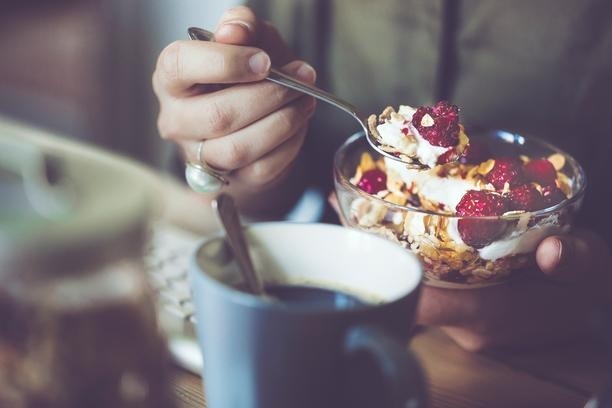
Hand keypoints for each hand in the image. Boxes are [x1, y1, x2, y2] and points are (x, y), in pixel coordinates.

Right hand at [152, 7, 315, 203]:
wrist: (253, 116)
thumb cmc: (244, 73)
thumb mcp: (247, 39)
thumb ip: (242, 26)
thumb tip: (234, 32)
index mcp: (171, 77)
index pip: (181, 66)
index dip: (227, 63)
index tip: (264, 60)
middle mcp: (175, 119)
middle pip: (219, 115)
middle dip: (269, 96)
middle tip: (299, 80)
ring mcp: (197, 154)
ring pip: (238, 148)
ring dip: (282, 122)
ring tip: (304, 100)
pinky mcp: (226, 179)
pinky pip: (261, 168)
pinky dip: (289, 144)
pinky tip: (299, 123)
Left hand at [328, 192, 611, 350]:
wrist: (587, 316)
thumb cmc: (586, 292)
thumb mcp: (592, 271)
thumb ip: (577, 260)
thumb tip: (552, 250)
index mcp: (489, 313)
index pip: (420, 301)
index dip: (383, 269)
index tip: (352, 230)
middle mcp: (464, 324)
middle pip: (400, 287)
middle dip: (370, 249)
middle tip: (339, 204)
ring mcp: (458, 321)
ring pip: (407, 284)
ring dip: (381, 249)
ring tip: (352, 207)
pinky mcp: (459, 312)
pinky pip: (419, 283)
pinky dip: (400, 255)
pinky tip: (386, 226)